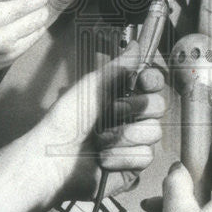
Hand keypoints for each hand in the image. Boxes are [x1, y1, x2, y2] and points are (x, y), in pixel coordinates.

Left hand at [50, 45, 166, 201]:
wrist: (52, 159)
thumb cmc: (65, 121)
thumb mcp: (90, 86)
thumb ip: (118, 67)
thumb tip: (135, 45)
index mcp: (121, 96)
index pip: (153, 84)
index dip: (153, 80)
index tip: (143, 80)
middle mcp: (131, 118)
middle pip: (159, 106)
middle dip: (134, 109)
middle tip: (111, 112)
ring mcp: (133, 143)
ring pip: (154, 132)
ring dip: (124, 136)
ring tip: (99, 140)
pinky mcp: (133, 167)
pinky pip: (145, 156)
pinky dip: (122, 157)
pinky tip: (103, 159)